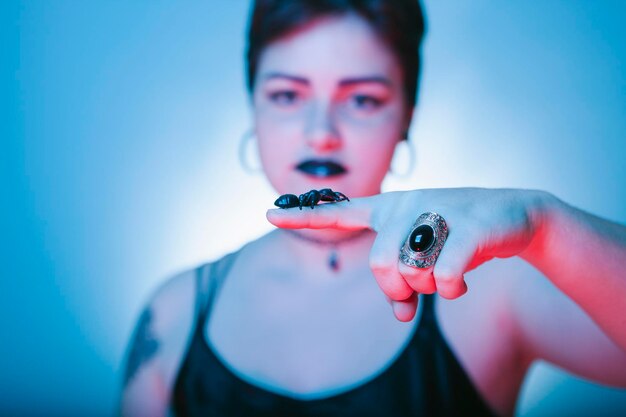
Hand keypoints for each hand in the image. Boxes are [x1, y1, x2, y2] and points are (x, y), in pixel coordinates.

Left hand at [266, 188, 544, 320]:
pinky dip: (453, 290)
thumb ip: (405, 282)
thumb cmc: (460, 236)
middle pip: (379, 265)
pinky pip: (444, 277)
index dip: (303, 215)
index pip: (339, 211)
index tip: (267, 212)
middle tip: (418, 291)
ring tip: (447, 276)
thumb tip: (400, 315)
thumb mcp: (426, 256)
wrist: (517, 215)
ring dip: (429, 288)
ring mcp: (437, 211)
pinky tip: (465, 280)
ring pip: (409, 271)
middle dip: (398, 290)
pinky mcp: (467, 225)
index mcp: (392, 207)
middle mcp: (408, 204)